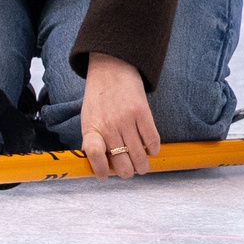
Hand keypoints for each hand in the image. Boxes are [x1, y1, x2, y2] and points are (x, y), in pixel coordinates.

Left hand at [78, 53, 159, 178]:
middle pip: (122, 163)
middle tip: (130, 171)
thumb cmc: (99, 97)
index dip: (100, 170)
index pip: (94, 155)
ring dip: (142, 166)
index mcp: (92, 128)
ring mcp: (126, 120)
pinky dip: (154, 149)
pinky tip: (151, 150)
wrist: (112, 68)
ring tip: (142, 166)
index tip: (105, 175)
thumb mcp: (88, 118)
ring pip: (139, 156)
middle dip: (127, 173)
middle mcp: (109, 126)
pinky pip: (152, 140)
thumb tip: (103, 165)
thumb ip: (93, 140)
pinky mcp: (142, 112)